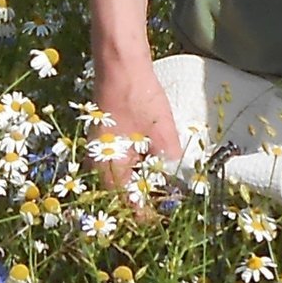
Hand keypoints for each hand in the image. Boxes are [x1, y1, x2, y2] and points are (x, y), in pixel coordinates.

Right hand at [88, 59, 181, 215]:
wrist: (119, 64)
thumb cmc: (138, 98)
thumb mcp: (162, 133)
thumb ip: (171, 164)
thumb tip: (182, 188)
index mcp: (109, 171)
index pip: (129, 208)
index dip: (150, 216)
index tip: (171, 218)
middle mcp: (99, 168)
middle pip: (123, 198)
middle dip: (147, 202)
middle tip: (172, 203)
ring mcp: (100, 154)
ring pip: (122, 182)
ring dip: (143, 186)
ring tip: (168, 188)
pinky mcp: (106, 143)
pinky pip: (121, 167)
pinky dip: (138, 170)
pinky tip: (156, 165)